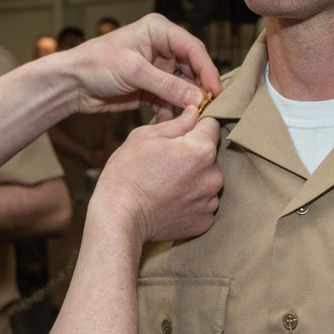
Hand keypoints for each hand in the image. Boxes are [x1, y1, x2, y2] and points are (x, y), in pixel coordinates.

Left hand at [61, 14, 221, 121]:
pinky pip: (169, 100)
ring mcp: (156, 69)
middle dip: (198, 88)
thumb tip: (197, 98)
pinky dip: (171, 111)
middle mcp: (161, 47)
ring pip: (182, 86)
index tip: (216, 92)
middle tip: (207, 108)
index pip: (193, 48)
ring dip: (185, 102)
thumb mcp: (133, 71)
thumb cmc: (95, 64)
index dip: (207, 70)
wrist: (70, 84)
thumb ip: (167, 84)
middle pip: (192, 68)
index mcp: (158, 30)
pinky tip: (170, 122)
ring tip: (190, 118)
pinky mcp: (149, 88)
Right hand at [94, 107, 221, 244]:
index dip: (195, 124)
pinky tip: (170, 199)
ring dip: (194, 178)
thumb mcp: (145, 136)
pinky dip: (191, 200)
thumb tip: (195, 112)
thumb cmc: (128, 173)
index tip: (180, 133)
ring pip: (207, 179)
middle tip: (167, 161)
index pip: (211, 124)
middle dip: (194, 153)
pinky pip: (203, 202)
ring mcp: (210, 201)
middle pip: (210, 154)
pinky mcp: (205, 221)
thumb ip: (178, 122)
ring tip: (167, 183)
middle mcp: (213, 176)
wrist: (120, 217)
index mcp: (201, 149)